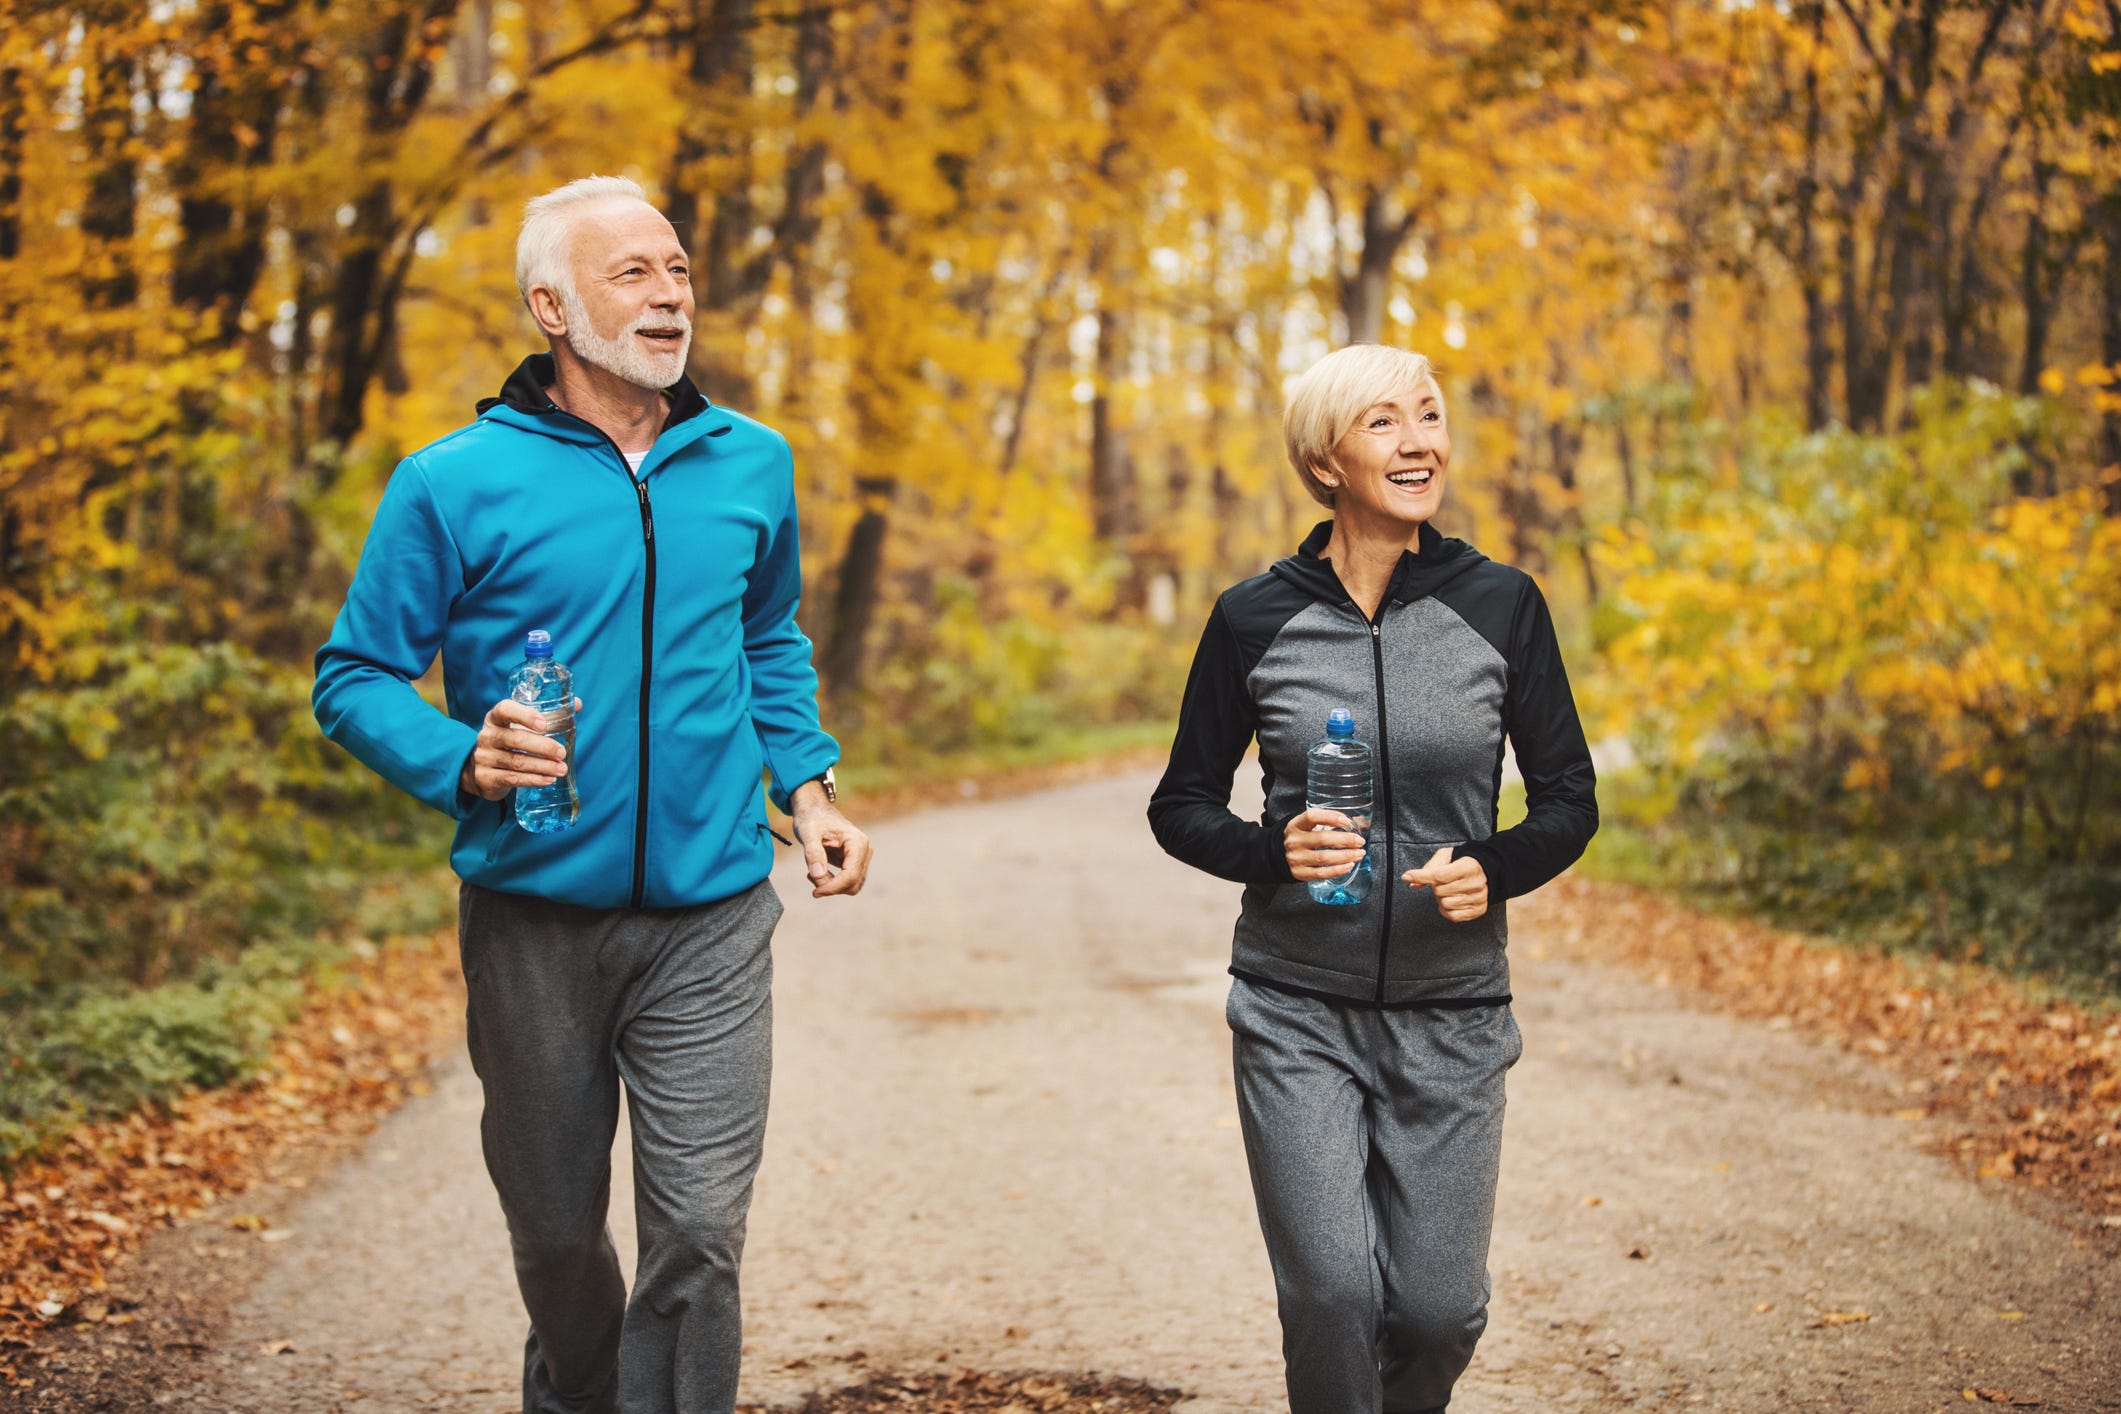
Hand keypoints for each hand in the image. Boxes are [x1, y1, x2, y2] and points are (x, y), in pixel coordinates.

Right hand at [458, 696, 579, 801]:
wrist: (481, 770)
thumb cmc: (509, 743)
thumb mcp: (521, 727)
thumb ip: (549, 715)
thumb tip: (577, 704)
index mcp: (495, 718)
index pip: (505, 710)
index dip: (524, 715)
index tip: (544, 724)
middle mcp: (487, 736)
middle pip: (516, 739)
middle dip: (543, 746)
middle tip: (562, 753)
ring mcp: (484, 757)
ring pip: (516, 762)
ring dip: (543, 766)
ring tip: (561, 769)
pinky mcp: (485, 778)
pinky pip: (512, 779)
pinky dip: (533, 780)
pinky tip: (548, 779)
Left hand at [789, 781, 870, 897]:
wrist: (814, 811)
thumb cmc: (812, 819)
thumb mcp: (808, 833)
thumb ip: (813, 853)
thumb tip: (818, 876)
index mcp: (858, 842)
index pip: (851, 875)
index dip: (833, 887)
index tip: (815, 891)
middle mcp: (864, 851)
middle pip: (853, 883)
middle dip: (831, 886)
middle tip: (810, 876)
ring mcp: (861, 858)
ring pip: (851, 886)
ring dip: (831, 885)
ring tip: (812, 872)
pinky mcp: (854, 863)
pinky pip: (846, 882)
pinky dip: (831, 883)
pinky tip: (817, 871)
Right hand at [1284, 807, 1368, 880]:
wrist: (1280, 855)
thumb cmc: (1302, 838)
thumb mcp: (1310, 826)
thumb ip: (1332, 822)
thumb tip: (1362, 822)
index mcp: (1296, 825)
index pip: (1311, 816)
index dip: (1331, 817)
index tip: (1347, 821)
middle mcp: (1294, 841)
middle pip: (1322, 838)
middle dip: (1346, 840)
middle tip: (1360, 841)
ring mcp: (1296, 858)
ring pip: (1324, 857)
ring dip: (1346, 856)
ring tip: (1358, 854)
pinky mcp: (1299, 873)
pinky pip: (1321, 873)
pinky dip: (1337, 870)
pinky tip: (1348, 866)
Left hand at [1403, 846, 1487, 921]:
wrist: (1485, 871)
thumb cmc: (1462, 863)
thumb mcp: (1446, 857)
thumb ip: (1429, 868)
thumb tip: (1412, 883)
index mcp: (1468, 867)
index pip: (1439, 875)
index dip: (1421, 876)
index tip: (1406, 876)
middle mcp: (1475, 883)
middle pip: (1440, 891)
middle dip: (1436, 887)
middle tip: (1443, 882)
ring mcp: (1478, 898)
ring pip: (1445, 904)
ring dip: (1441, 899)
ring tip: (1449, 891)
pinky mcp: (1478, 910)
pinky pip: (1453, 916)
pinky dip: (1447, 910)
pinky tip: (1451, 901)